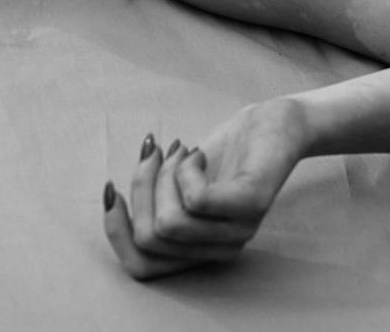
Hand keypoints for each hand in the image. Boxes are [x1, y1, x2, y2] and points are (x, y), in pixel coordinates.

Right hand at [103, 98, 306, 279]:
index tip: (112, 189)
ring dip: (163, 175)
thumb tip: (111, 198)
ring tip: (181, 151)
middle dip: (140, 188)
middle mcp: (221, 249)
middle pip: (148, 237)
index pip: (141, 266)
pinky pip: (197, 200)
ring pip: (168, 221)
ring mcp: (240, 230)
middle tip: (156, 154)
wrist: (277, 123)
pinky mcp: (252, 203)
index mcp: (200, 251)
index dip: (115, 230)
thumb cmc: (226, 152)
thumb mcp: (179, 180)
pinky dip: (185, 169)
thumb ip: (153, 200)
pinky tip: (198, 153)